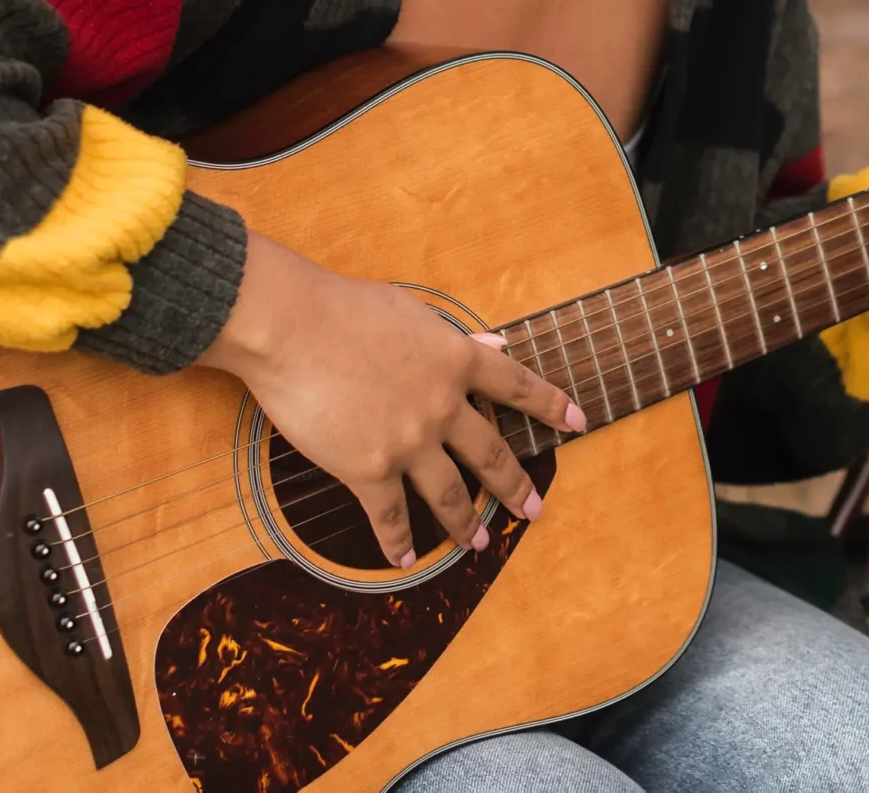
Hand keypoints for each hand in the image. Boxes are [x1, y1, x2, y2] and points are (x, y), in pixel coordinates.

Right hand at [198, 233, 582, 567]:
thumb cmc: (342, 306)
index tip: (578, 420)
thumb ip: (453, 335)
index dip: (551, 404)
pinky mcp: (368, 469)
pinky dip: (398, 543)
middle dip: (515, 486)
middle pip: (491, 453)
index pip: (517, 385)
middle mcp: (443, 407)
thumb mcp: (410, 311)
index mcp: (456, 360)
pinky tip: (406, 561)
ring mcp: (409, 442)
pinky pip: (390, 517)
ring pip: (448, 494)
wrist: (290, 326)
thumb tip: (493, 344)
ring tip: (475, 543)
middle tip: (533, 510)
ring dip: (464, 524)